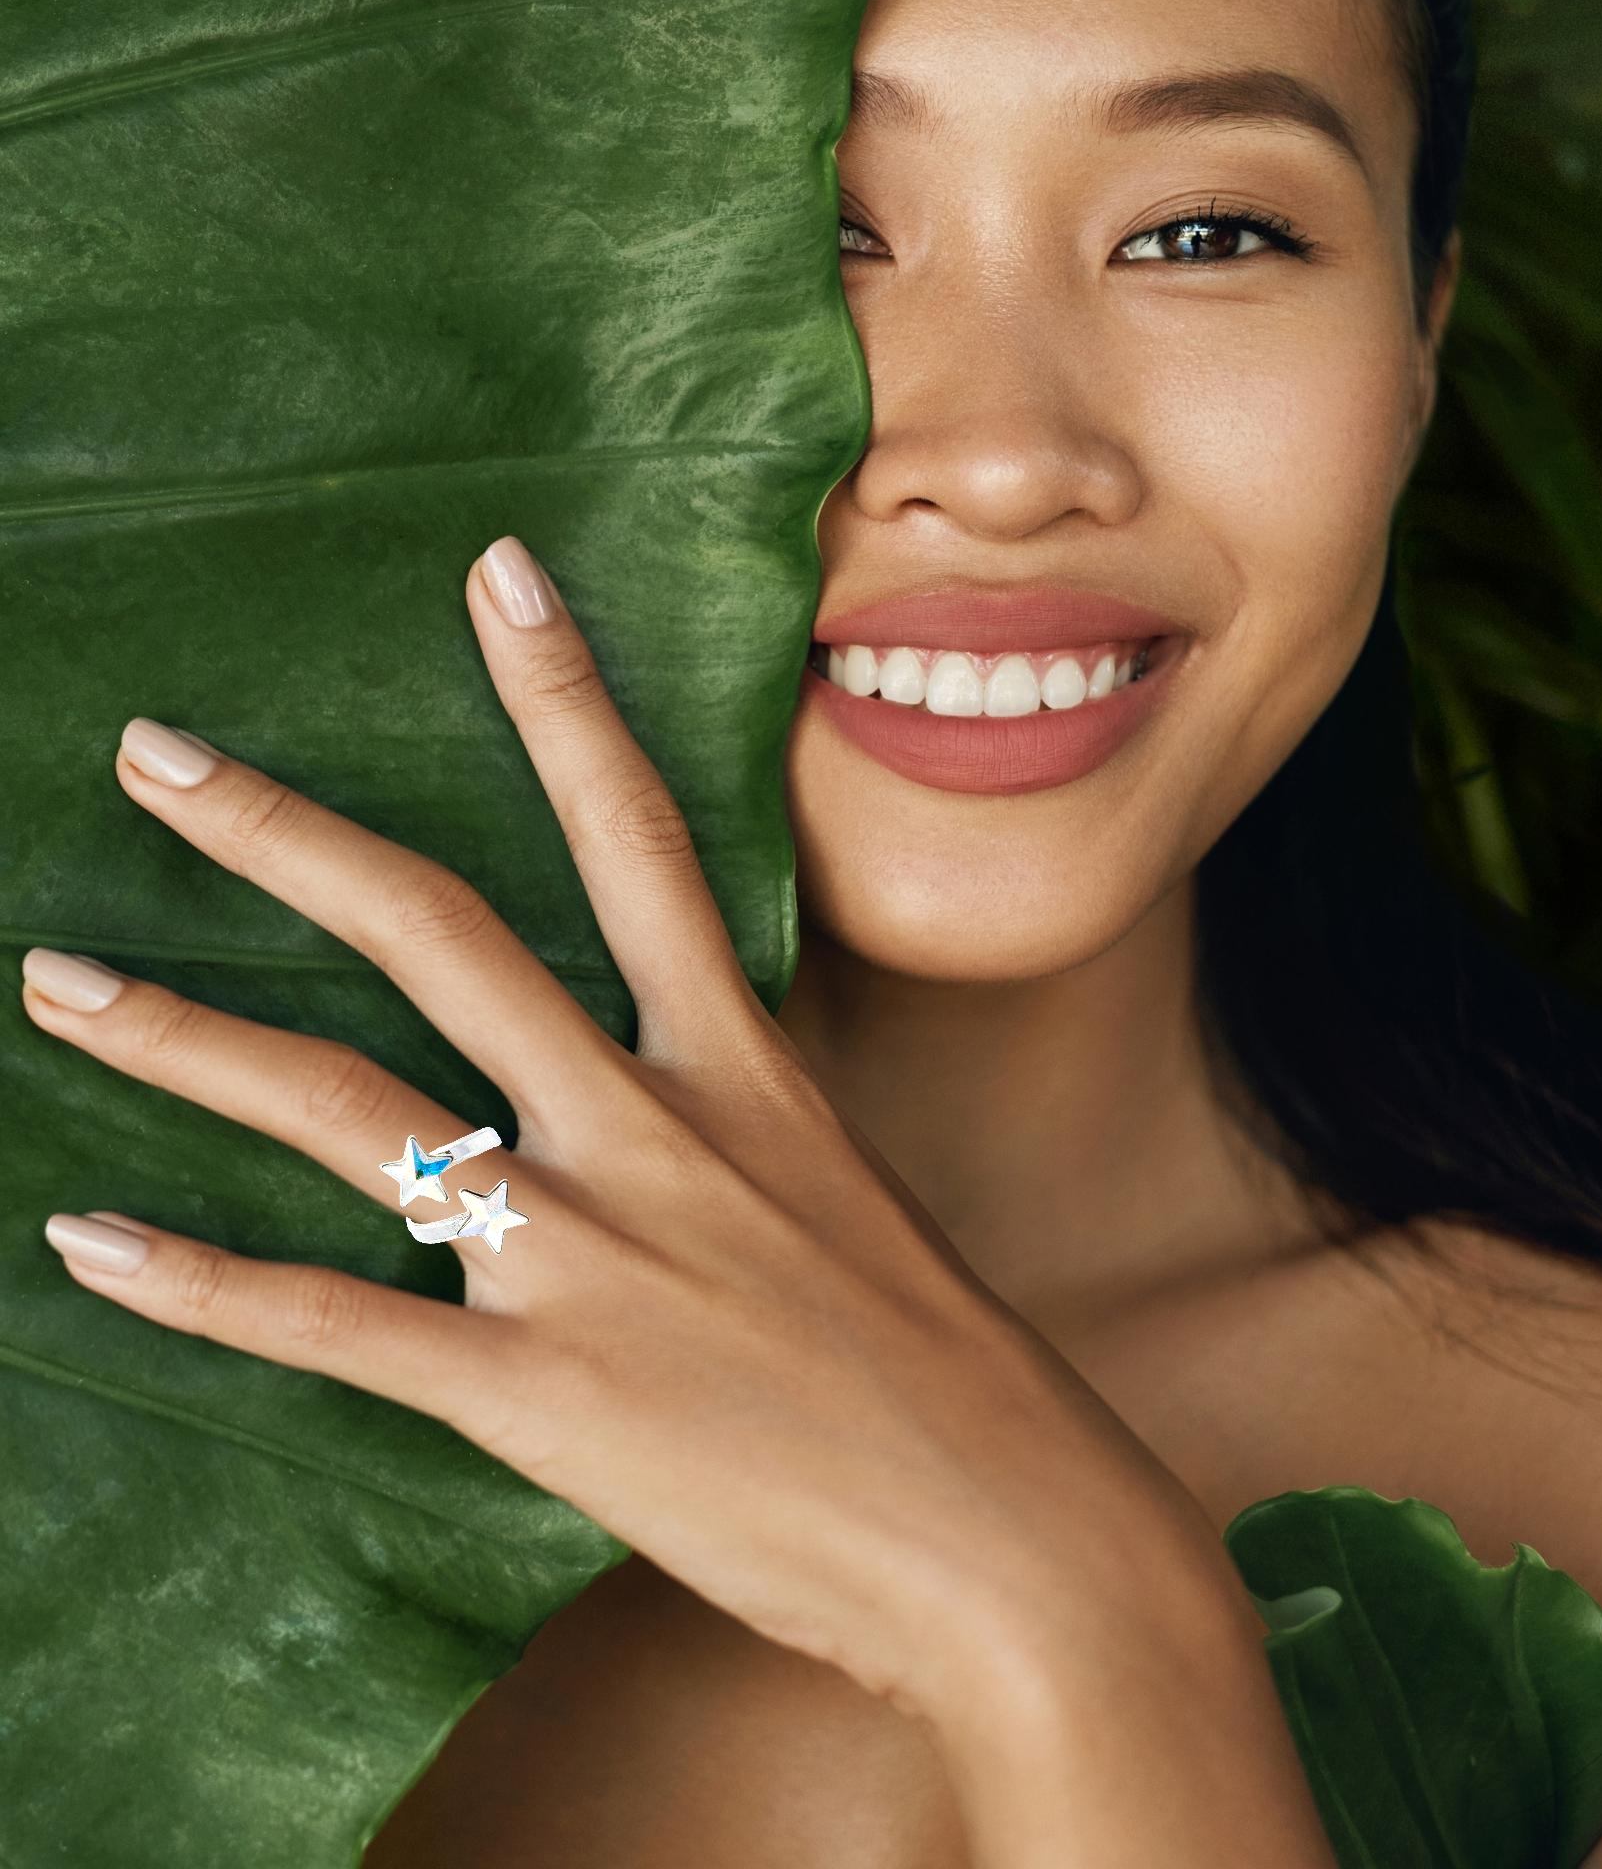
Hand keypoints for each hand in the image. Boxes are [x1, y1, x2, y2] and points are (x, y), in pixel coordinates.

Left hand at [21, 535, 1237, 1734]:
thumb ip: (738, 1130)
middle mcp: (653, 1129)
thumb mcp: (846, 1198)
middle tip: (155, 754)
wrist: (1003, 1529)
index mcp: (743, 1069)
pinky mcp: (538, 1395)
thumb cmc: (943, 1366)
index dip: (566, 694)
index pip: (641, 833)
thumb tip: (668, 1106)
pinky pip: (330, 1324)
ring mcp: (587, 1256)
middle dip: (288, 832)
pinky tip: (87, 1245)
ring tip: (60, 981)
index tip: (496, 575)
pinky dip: (196, 1285)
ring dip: (186, 1041)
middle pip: (443, 933)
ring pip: (352, 1114)